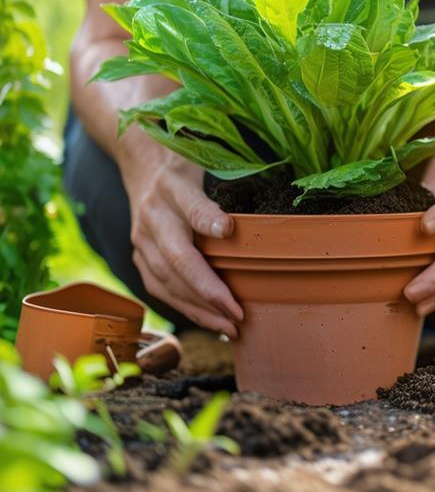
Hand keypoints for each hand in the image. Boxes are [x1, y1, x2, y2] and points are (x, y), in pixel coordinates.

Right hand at [116, 130, 242, 337]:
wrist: (144, 166)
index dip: (209, 221)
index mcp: (171, 189)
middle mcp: (151, 218)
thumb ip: (214, 195)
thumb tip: (229, 229)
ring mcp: (141, 241)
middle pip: (178, 261)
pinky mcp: (140, 257)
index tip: (230, 231)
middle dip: (208, 292)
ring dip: (198, 309)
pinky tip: (208, 321)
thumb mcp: (204, 164)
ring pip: (167, 282)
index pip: (193, 209)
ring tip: (228, 327)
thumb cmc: (185, 169)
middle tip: (237, 314)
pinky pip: (160, 288)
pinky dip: (185, 308)